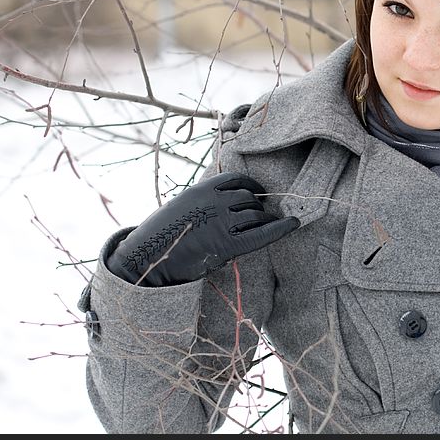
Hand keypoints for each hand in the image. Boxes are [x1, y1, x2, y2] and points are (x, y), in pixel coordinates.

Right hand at [106, 172, 299, 286]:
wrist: (145, 259)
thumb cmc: (161, 234)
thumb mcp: (182, 205)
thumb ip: (205, 199)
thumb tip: (231, 199)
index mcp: (202, 190)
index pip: (237, 180)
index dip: (252, 186)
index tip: (260, 192)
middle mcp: (214, 203)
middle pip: (249, 198)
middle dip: (258, 206)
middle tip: (262, 213)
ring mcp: (221, 223)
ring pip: (256, 215)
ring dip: (264, 219)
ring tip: (268, 224)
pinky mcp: (227, 245)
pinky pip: (261, 234)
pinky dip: (280, 228)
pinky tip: (293, 224)